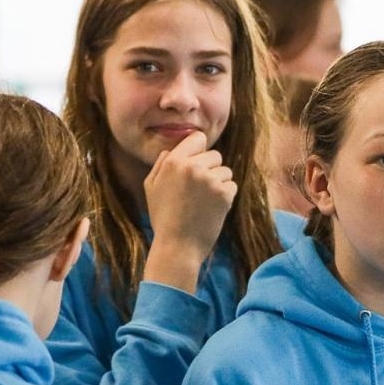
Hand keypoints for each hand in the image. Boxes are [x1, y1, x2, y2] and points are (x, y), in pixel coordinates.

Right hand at [143, 130, 237, 291]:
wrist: (178, 247)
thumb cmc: (163, 218)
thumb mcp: (151, 188)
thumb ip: (161, 165)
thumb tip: (172, 150)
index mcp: (173, 162)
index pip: (197, 138)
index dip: (200, 150)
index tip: (198, 162)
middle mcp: (192, 167)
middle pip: (215, 155)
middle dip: (210, 170)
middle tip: (198, 192)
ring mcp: (209, 180)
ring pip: (225, 171)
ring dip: (219, 184)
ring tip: (204, 202)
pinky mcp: (224, 193)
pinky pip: (232, 185)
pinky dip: (226, 197)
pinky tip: (212, 209)